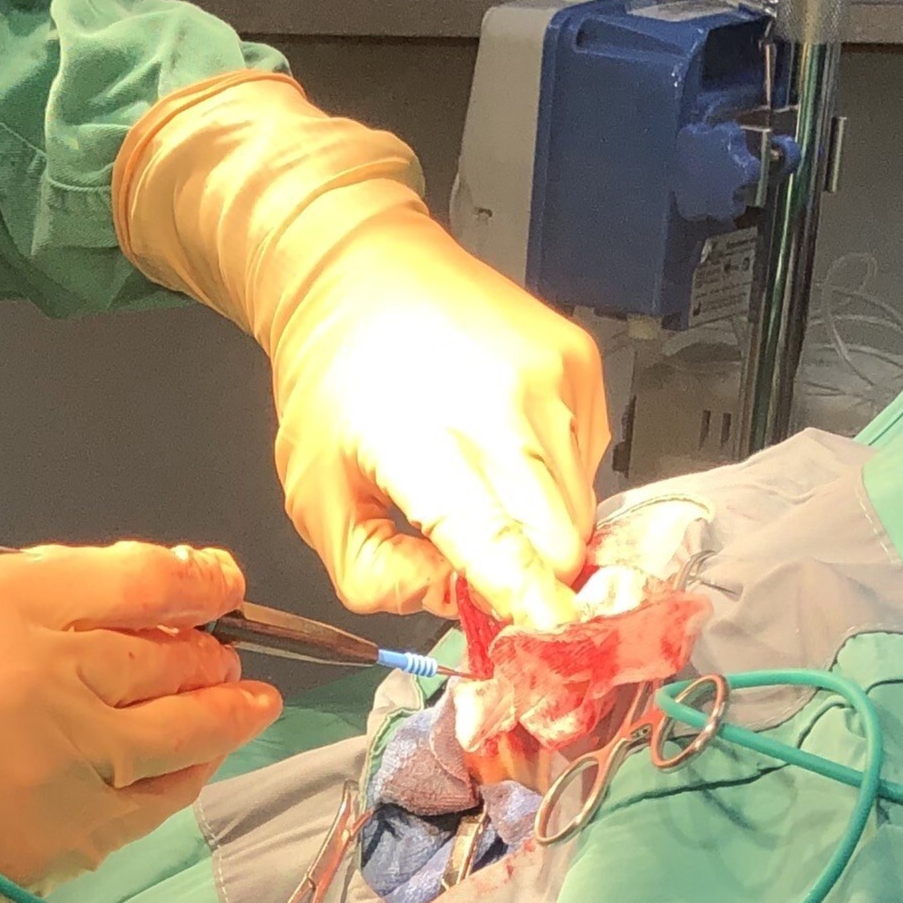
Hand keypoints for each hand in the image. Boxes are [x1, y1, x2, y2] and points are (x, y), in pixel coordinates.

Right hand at [0, 540, 284, 888]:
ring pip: (185, 732)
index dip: (198, 578)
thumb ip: (41, 589)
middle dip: (210, 648)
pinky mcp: (74, 836)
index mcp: (13, 605)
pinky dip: (187, 773)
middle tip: (221, 646)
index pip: (141, 581)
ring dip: (227, 712)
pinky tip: (196, 759)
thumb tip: (135, 591)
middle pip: (173, 656)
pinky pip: (158, 800)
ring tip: (249, 701)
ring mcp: (71, 764)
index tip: (220, 580)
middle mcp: (54, 680)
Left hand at [269, 202, 605, 626]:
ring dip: (539, 521)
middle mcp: (498, 403)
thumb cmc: (331, 378)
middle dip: (534, 575)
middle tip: (488, 572)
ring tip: (475, 478)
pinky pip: (590, 456)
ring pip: (580, 502)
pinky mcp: (580, 359)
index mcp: (419, 438)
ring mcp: (550, 376)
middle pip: (558, 537)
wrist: (358, 268)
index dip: (530, 597)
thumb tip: (452, 603)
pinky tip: (498, 439)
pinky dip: (551, 473)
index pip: (497, 537)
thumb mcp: (313, 493)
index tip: (553, 634)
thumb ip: (372, 573)